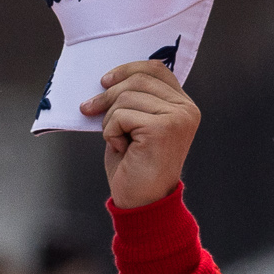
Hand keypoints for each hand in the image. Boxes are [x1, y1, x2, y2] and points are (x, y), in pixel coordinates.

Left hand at [85, 59, 200, 208]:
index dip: (128, 69)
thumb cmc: (135, 168)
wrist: (142, 203)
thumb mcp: (134, 127)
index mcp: (183, 105)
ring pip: (127, 97)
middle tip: (88, 109)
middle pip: (138, 80)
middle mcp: (186, 109)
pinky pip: (121, 115)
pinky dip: (111, 132)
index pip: (156, 69)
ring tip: (118, 141)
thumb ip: (133, 102)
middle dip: (108, 95)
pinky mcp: (163, 128)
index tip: (105, 81)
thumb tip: (108, 81)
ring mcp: (177, 118)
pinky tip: (122, 149)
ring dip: (110, 119)